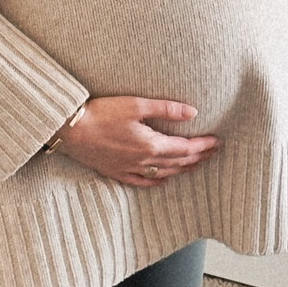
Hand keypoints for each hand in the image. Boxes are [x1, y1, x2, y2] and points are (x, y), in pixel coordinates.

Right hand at [53, 97, 220, 187]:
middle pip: (179, 162)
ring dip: (183, 169)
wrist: (71, 130)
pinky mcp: (116, 172)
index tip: (217, 142)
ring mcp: (130, 169)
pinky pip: (142, 181)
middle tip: (213, 153)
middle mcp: (143, 161)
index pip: (185, 147)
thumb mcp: (136, 105)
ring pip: (164, 173)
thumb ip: (166, 109)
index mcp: (151, 145)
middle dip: (198, 157)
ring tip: (196, 164)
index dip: (203, 145)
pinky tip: (164, 179)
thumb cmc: (101, 113)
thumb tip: (192, 112)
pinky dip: (157, 180)